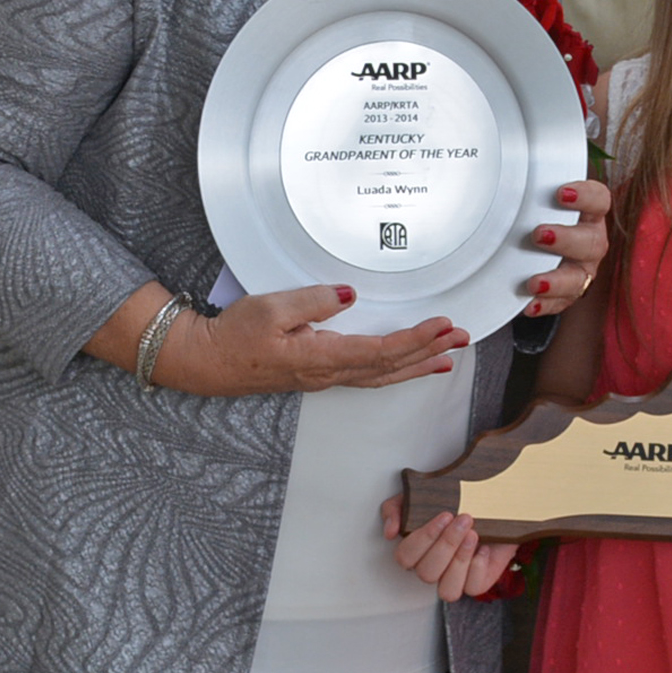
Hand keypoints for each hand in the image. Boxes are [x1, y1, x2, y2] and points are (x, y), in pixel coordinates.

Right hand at [155, 287, 465, 396]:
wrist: (208, 362)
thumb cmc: (235, 335)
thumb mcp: (270, 307)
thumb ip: (313, 301)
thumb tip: (350, 295)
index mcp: (320, 357)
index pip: (380, 351)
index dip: (415, 339)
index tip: (442, 325)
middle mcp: (329, 373)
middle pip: (390, 366)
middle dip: (429, 350)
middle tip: (463, 336)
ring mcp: (326, 377)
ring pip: (383, 375)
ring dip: (418, 364)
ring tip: (450, 355)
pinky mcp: (322, 374)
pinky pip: (369, 375)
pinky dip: (397, 370)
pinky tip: (411, 366)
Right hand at [381, 501, 521, 599]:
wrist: (492, 500)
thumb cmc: (456, 499)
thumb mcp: (422, 493)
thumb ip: (398, 508)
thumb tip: (390, 531)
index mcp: (417, 550)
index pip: (406, 557)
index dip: (424, 539)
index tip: (444, 515)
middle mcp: (434, 567)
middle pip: (427, 573)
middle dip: (447, 544)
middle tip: (464, 519)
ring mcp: (455, 577)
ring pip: (448, 590)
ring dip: (460, 561)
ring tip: (473, 535)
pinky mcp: (478, 580)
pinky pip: (474, 588)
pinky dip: (478, 568)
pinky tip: (484, 547)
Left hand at [523, 179, 612, 319]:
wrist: (539, 248)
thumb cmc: (542, 214)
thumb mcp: (542, 195)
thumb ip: (535, 177)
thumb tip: (508, 142)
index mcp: (589, 213)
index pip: (598, 200)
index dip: (584, 196)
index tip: (561, 193)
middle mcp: (591, 241)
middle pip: (591, 241)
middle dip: (566, 239)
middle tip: (540, 235)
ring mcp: (581, 269)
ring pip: (578, 277)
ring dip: (556, 279)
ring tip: (534, 281)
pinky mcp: (568, 294)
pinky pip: (561, 304)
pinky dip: (545, 306)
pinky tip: (529, 304)